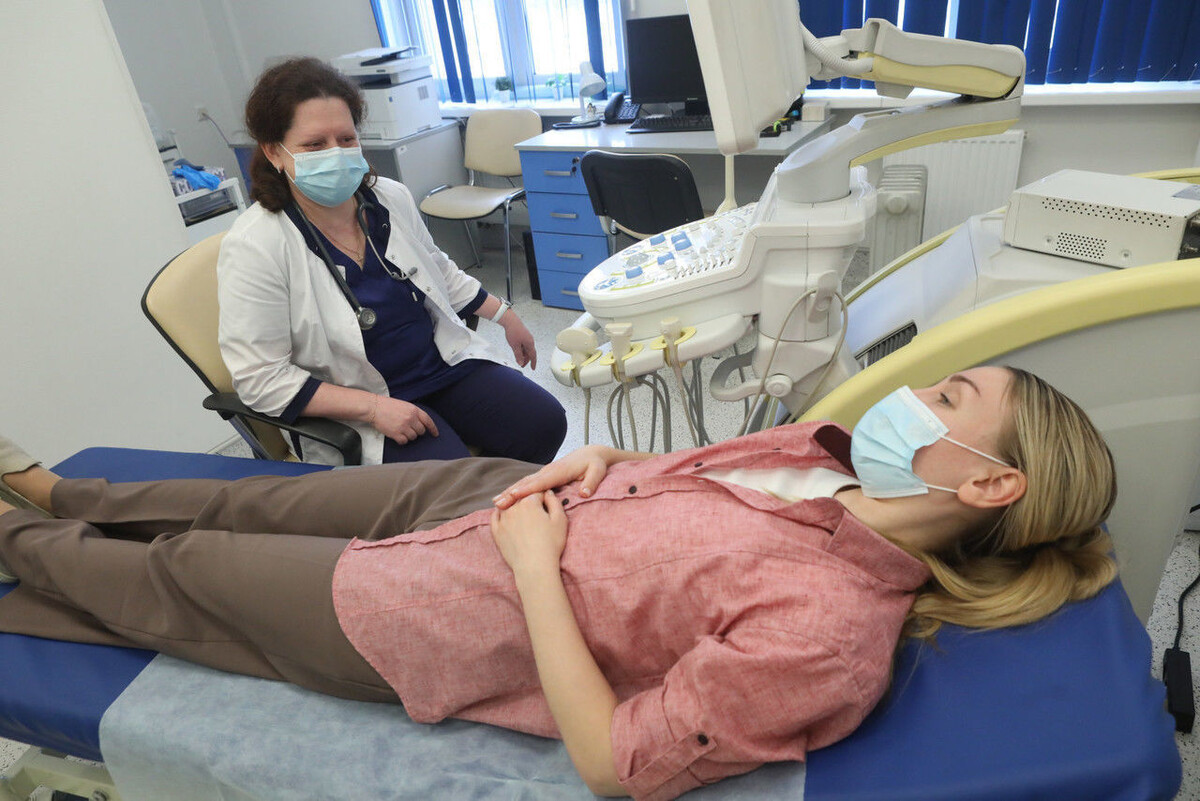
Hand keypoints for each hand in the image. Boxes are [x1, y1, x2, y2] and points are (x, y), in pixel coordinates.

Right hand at [371, 396, 438, 444]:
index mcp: (414, 410)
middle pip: (421, 431)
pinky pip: (404, 441)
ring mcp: (404, 426)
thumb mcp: (404, 405)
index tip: (435, 434)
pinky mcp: (396, 433)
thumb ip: (413, 413)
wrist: (374, 407)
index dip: (433, 428)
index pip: (428, 421)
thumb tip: (420, 423)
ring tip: (400, 429)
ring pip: (413, 437)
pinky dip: (401, 440)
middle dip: (416, 431)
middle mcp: (410, 418)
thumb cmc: (388, 406)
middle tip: (408, 428)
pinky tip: (397, 435)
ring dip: (408, 436)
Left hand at [490, 491, 567, 576]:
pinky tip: (504, 514)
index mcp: (529, 502)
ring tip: (520, 510)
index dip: (543, 496)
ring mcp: (502, 519)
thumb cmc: (551, 544)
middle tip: (535, 505)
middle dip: (528, 499)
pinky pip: (495, 516)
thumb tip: (548, 492)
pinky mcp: (496, 531)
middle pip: (521, 497)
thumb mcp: (560, 520)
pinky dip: (499, 512)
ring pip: (507, 504)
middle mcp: (513, 507)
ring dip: (514, 504)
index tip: (547, 501)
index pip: (537, 492)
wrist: (534, 566)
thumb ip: (554, 502)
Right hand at [493, 444, 610, 508]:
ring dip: (510, 491)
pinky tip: (507, 497)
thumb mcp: (598, 471)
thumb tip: (585, 494)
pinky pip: (527, 483)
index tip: (513, 497)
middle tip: (497, 504)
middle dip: (511, 493)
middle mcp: (549, 471)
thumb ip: (592, 482)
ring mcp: (545, 472)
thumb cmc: (596, 464)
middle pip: (527, 483)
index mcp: (560, 471)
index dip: (526, 490)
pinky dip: (515, 489)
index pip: (540, 482)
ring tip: (496, 503)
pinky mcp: (544, 475)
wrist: (592, 453)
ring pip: (524, 482)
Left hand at [502, 314, 537, 368]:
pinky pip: (524, 345)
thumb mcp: (515, 346)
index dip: (533, 363)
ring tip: (518, 358)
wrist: (511, 321)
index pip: (533, 356)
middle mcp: (530, 341)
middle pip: (530, 353)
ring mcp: (527, 338)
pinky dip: (522, 350)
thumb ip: (518, 355)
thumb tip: (520, 363)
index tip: (533, 369)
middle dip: (526, 360)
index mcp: (530, 344)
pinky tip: (517, 351)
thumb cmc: (513, 331)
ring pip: (527, 349)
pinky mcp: (524, 335)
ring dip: (523, 355)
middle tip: (521, 365)